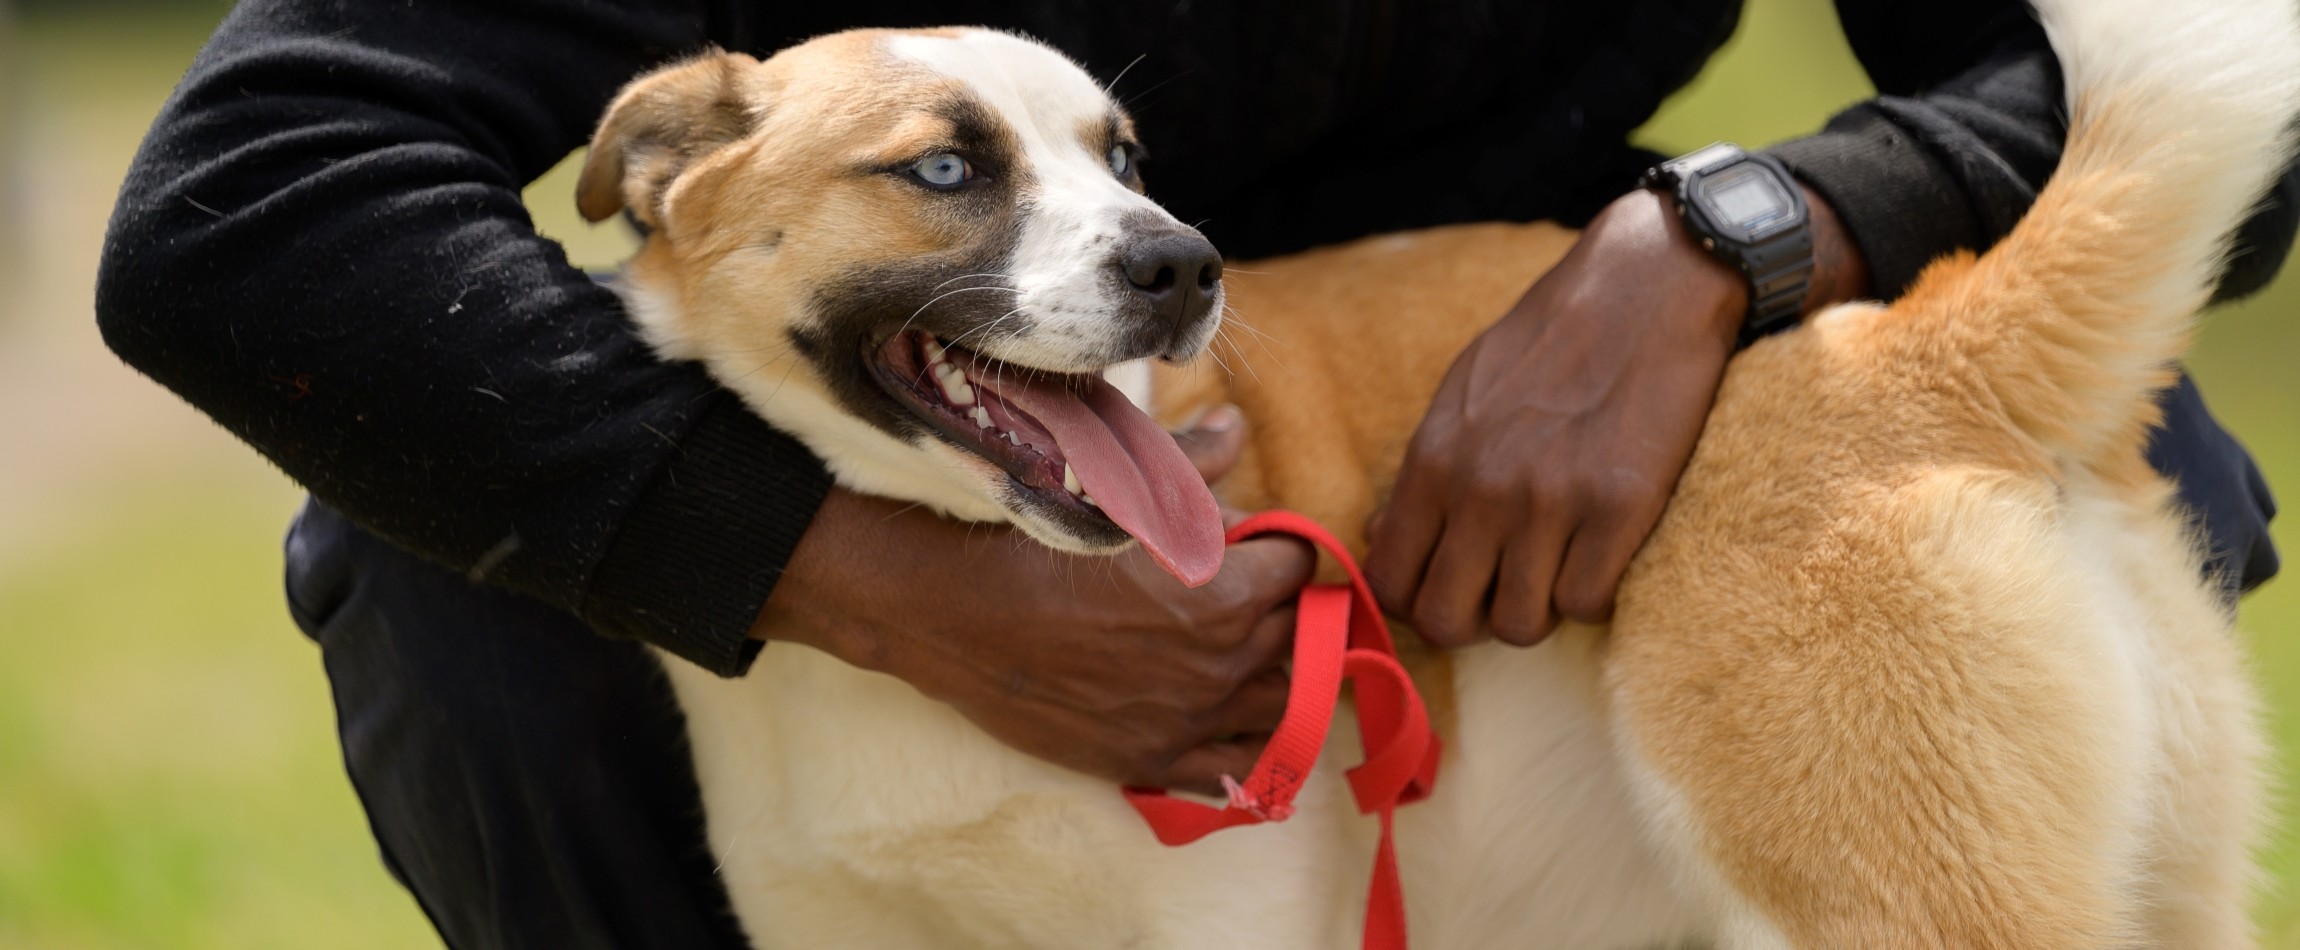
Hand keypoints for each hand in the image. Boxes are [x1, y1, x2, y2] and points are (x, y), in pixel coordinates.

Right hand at [757, 406, 1314, 794]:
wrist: (957, 617)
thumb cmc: (1039, 542)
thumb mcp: (1122, 488)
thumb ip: (1193, 462)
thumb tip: (1235, 424)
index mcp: (1228, 590)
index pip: (1301, 566)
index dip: (1280, 549)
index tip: (1256, 546)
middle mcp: (1223, 662)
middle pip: (1300, 636)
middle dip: (1281, 609)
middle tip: (1245, 595)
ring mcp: (1191, 719)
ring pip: (1283, 707)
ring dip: (1273, 677)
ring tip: (1242, 656)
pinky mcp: (1154, 759)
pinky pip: (1236, 772)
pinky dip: (1244, 745)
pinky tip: (1226, 721)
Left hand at [1364, 186, 1865, 647]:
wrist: (1645, 290)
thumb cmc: (1550, 341)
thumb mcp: (1463, 393)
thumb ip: (1424, 471)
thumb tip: (1380, 535)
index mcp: (1434, 458)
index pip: (1391, 578)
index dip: (1414, 603)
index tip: (1446, 590)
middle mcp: (1482, 488)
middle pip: (1448, 620)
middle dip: (1473, 620)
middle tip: (1504, 589)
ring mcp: (1551, 503)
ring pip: (1521, 625)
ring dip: (1539, 608)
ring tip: (1557, 565)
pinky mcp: (1620, 510)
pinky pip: (1587, 604)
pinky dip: (1594, 595)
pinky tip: (1601, 554)